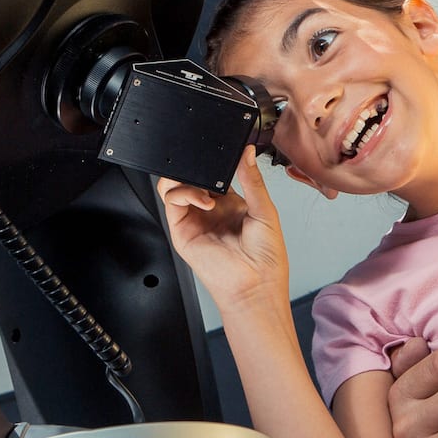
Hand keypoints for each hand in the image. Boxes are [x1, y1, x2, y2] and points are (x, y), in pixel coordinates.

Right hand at [157, 149, 289, 307]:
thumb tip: (248, 153)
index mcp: (229, 203)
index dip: (214, 162)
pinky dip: (184, 194)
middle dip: (195, 167)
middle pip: (189, 178)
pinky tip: (205, 202)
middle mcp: (209, 210)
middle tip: (207, 166)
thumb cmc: (266, 258)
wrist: (256, 285)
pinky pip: (171, 203)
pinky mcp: (182, 232)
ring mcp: (194, 220)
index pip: (212, 173)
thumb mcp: (265, 210)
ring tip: (207, 191)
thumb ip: (252, 180)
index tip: (224, 152)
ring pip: (173, 186)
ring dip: (187, 179)